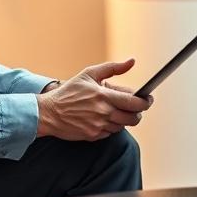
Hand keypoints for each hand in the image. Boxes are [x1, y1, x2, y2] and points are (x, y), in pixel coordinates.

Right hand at [35, 58, 151, 140]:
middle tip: (135, 108)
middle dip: (138, 113)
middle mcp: (103, 113)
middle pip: (133, 118)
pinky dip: (111, 126)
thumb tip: (132, 61)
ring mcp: (98, 126)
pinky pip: (110, 133)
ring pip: (123, 126)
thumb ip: (113, 68)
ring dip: (123, 119)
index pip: (135, 103)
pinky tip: (103, 118)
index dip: (146, 102)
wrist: (48, 113)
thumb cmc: (69, 91)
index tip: (148, 99)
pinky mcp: (93, 136)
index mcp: (104, 96)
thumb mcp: (89, 74)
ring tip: (115, 110)